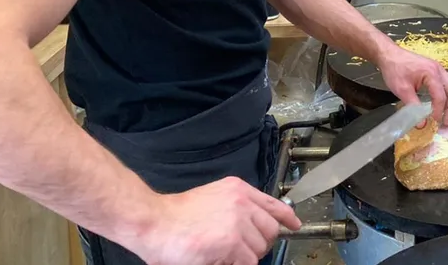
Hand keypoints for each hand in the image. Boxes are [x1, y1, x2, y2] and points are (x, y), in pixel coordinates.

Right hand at [132, 176, 301, 264]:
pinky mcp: (232, 243)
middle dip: (260, 244)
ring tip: (222, 254)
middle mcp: (242, 203)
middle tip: (241, 251)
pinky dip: (237, 264)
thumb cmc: (174, 215)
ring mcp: (238, 222)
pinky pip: (248, 262)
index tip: (294, 226)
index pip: (274, 204)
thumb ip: (235, 207)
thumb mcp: (212, 198)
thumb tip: (254, 225)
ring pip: (259, 250)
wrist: (153, 221)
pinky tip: (219, 259)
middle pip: (271, 230)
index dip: (287, 218)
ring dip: (245, 257)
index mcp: (238, 190)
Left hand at [376, 45, 447, 125]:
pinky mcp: (436, 70)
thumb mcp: (402, 90)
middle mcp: (439, 70)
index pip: (441, 96)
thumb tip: (421, 124)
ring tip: (446, 114)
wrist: (390, 54)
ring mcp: (439, 69)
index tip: (435, 122)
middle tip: (446, 121)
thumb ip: (413, 106)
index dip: (439, 111)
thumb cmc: (394, 70)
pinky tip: (442, 103)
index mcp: (431, 73)